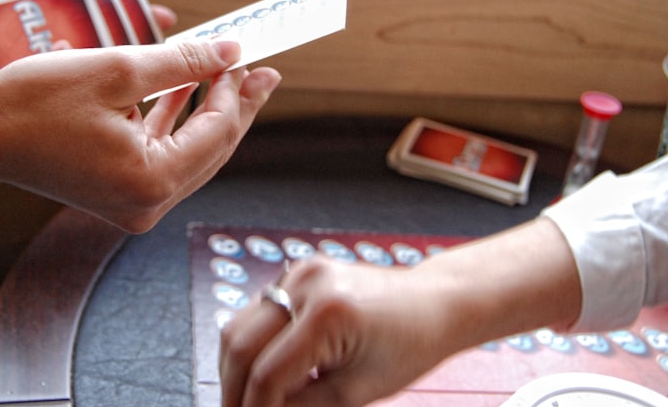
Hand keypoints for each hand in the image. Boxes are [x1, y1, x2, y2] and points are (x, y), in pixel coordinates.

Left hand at [0, 0, 177, 94]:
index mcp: (58, 23)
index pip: (110, 21)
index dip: (139, 20)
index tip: (166, 20)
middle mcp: (58, 55)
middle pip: (110, 55)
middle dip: (140, 53)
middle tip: (166, 54)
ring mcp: (45, 82)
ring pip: (89, 82)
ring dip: (112, 79)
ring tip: (136, 74)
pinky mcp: (28, 103)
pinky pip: (57, 101)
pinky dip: (73, 96)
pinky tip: (89, 90)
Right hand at [0, 39, 280, 231]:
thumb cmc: (35, 101)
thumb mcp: (117, 70)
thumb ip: (182, 63)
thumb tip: (231, 54)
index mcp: (151, 180)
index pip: (216, 131)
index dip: (235, 90)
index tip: (248, 56)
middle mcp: (147, 204)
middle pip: (211, 148)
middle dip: (234, 104)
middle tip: (262, 70)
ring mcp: (131, 204)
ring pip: (189, 152)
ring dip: (206, 111)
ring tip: (230, 75)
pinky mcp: (116, 194)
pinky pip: (162, 155)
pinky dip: (173, 123)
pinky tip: (185, 90)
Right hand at [219, 258, 456, 406]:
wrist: (434, 303)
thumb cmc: (409, 346)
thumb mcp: (357, 391)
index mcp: (326, 314)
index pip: (267, 375)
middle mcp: (305, 284)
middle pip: (238, 345)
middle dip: (233, 390)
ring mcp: (298, 272)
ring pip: (238, 326)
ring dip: (236, 368)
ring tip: (249, 399)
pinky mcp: (297, 272)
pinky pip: (257, 312)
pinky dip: (253, 345)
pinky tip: (265, 371)